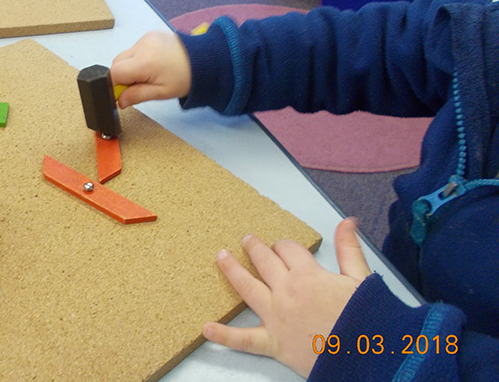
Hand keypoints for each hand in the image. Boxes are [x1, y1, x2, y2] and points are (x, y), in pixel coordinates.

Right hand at [110, 31, 190, 108]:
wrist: (203, 60)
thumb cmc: (186, 77)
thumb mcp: (161, 93)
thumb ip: (137, 95)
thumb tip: (120, 100)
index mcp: (145, 62)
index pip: (114, 73)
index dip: (115, 84)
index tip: (122, 92)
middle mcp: (143, 46)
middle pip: (116, 63)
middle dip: (122, 76)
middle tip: (139, 84)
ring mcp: (146, 38)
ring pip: (125, 56)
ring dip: (130, 66)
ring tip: (149, 73)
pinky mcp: (149, 35)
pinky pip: (134, 48)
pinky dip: (138, 58)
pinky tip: (152, 63)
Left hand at [203, 218, 370, 377]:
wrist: (369, 355)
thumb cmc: (368, 320)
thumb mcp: (362, 278)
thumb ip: (350, 249)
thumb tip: (347, 221)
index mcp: (308, 275)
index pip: (289, 251)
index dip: (285, 246)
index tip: (282, 246)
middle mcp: (287, 291)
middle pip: (265, 262)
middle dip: (255, 249)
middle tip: (246, 240)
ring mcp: (276, 317)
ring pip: (247, 288)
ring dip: (232, 271)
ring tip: (220, 257)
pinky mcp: (273, 343)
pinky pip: (244, 339)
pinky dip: (224, 336)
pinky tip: (207, 328)